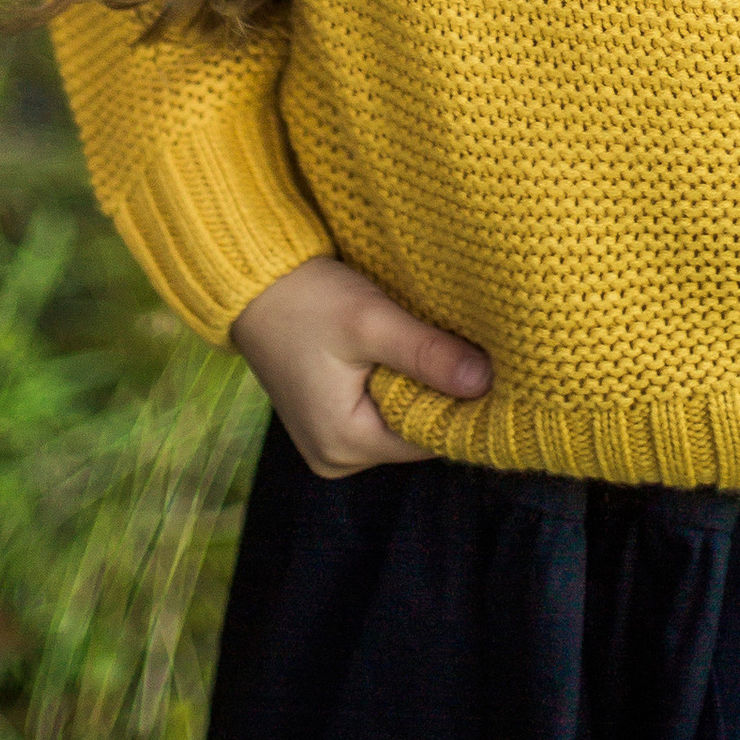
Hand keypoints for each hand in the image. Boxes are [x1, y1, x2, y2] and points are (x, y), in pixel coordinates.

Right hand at [227, 254, 491, 477]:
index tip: (488, 365)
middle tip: (458, 345)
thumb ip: (427, 354)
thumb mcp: (371, 322)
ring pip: (397, 419)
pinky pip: (377, 410)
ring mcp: (328, 441)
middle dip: (437, 392)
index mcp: (344, 444)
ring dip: (415, 385)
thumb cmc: (307, 299)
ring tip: (425, 342)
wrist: (252, 282)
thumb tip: (486, 383)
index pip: (428, 438)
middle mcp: (335, 457)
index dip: (460, 402)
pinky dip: (393, 382)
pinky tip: (398, 350)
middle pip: (414, 432)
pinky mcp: (326, 419)